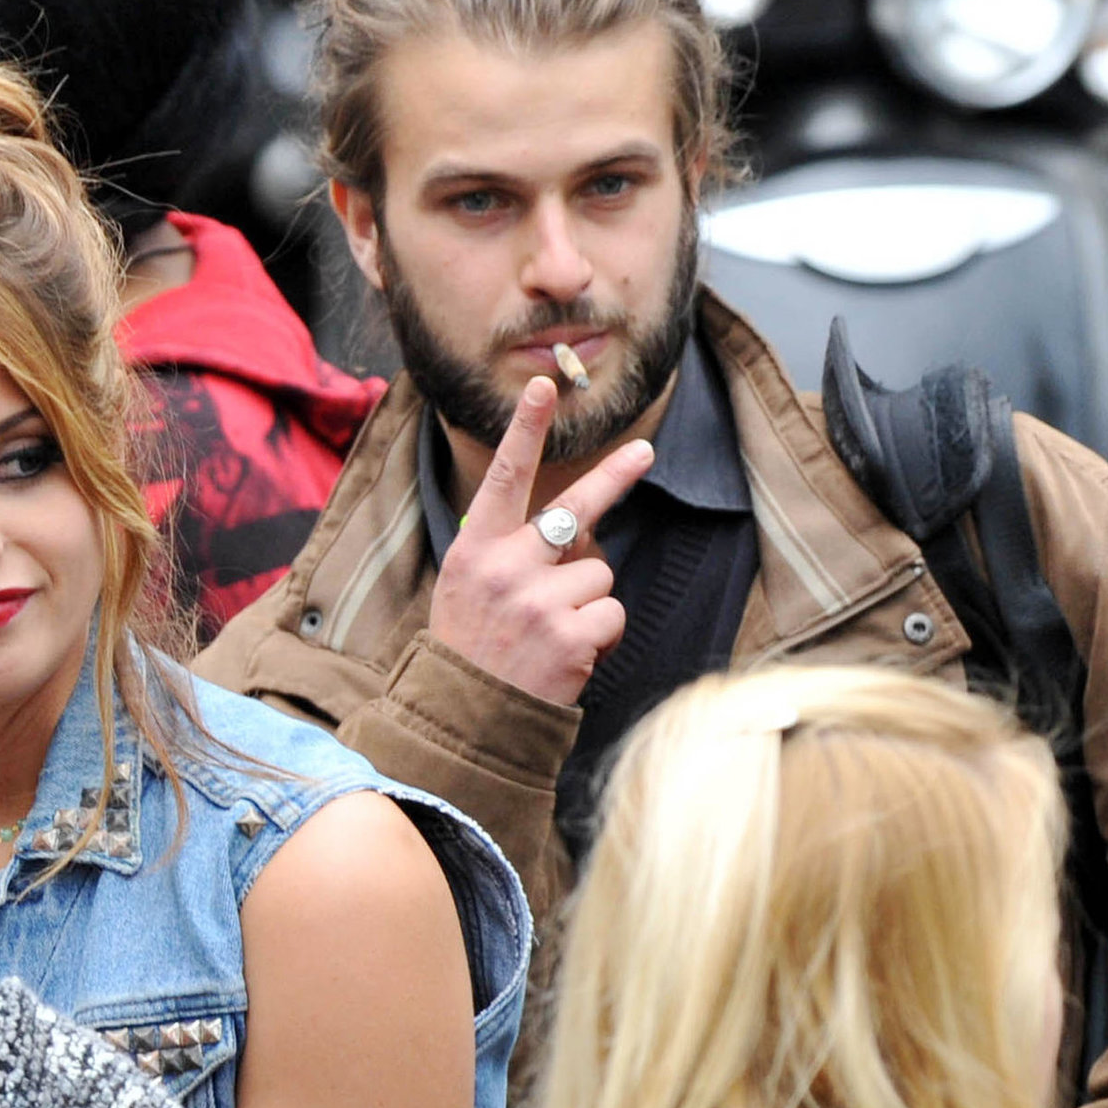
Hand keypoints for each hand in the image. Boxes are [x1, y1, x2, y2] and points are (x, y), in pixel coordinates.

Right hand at [428, 376, 653, 705]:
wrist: (463, 720)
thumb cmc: (470, 651)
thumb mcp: (468, 590)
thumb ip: (510, 553)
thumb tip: (579, 533)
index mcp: (475, 549)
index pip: (504, 477)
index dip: (526, 429)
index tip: (544, 386)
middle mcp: (506, 567)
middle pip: (574, 510)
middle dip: (614, 477)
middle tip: (644, 451)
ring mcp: (539, 600)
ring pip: (600, 573)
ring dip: (589, 603)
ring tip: (553, 635)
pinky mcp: (571, 634)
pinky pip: (611, 614)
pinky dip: (600, 637)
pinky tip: (568, 657)